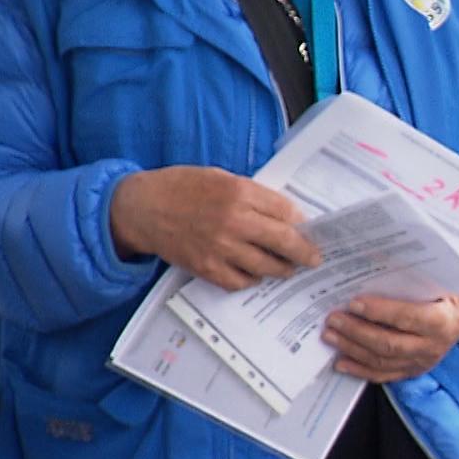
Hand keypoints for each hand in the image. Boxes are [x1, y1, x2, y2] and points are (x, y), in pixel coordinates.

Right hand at [109, 165, 321, 290]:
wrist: (143, 208)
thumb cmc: (182, 187)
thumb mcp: (221, 177)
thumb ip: (252, 194)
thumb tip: (284, 214)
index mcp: (240, 192)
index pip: (286, 211)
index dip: (302, 222)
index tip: (310, 229)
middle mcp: (234, 221)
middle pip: (284, 242)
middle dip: (305, 252)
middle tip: (315, 258)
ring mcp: (220, 248)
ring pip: (266, 266)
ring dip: (282, 269)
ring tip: (289, 268)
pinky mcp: (206, 268)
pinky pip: (240, 281)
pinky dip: (252, 279)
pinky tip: (255, 273)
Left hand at [322, 284, 458, 383]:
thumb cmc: (455, 289)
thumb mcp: (444, 276)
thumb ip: (417, 274)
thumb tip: (376, 260)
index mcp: (442, 320)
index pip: (406, 317)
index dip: (379, 311)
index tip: (353, 303)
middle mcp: (433, 346)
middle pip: (389, 343)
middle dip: (356, 332)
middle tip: (333, 319)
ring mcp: (423, 361)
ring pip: (382, 360)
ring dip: (352, 349)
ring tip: (330, 336)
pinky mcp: (415, 370)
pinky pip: (385, 374)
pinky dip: (361, 369)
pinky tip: (341, 362)